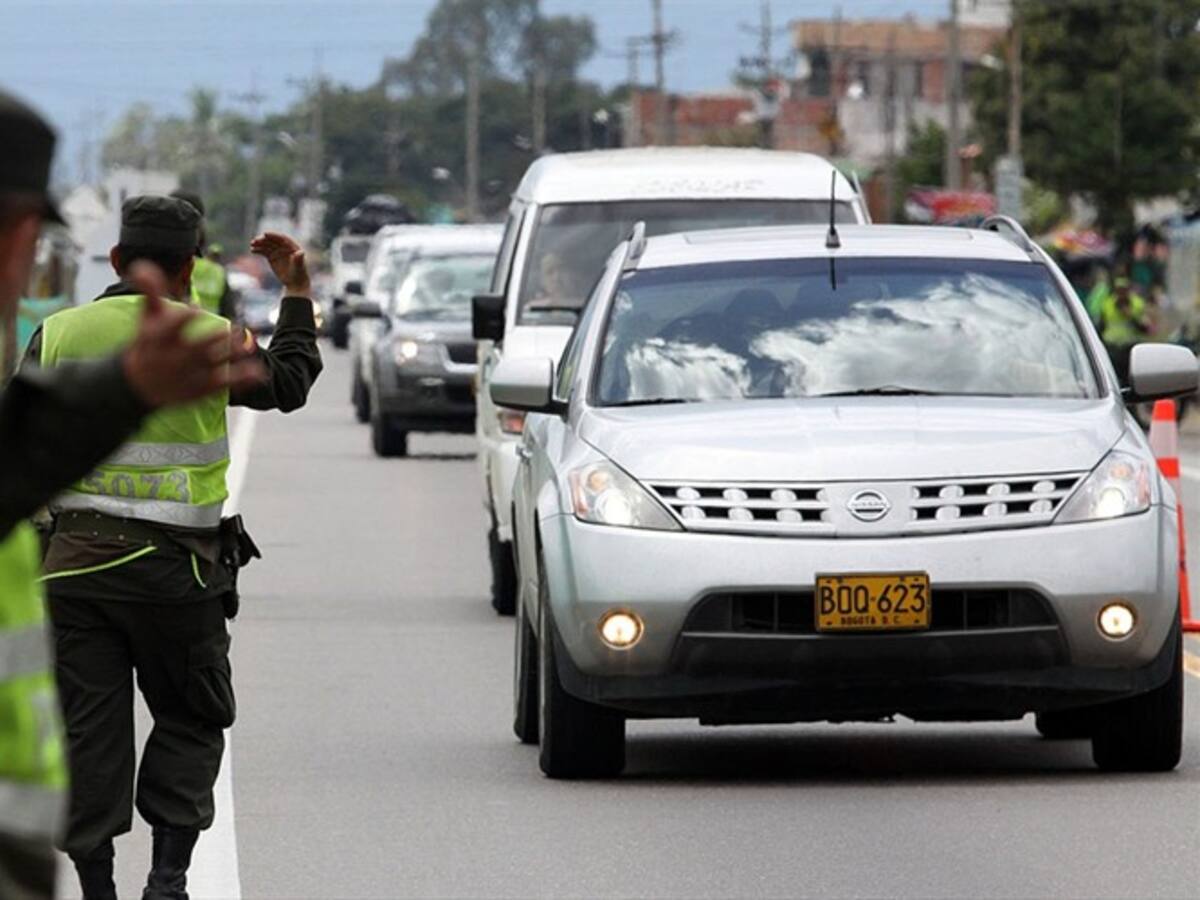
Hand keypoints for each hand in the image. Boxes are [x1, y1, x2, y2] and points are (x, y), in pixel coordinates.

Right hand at [121, 261, 265, 408]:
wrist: (139, 386)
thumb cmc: (147, 345)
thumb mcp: (145, 318)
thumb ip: (150, 291)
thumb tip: (142, 264)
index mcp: (160, 338)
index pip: (178, 323)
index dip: (190, 314)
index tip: (196, 309)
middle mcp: (176, 356)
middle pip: (202, 344)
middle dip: (218, 335)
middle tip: (230, 328)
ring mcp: (191, 373)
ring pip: (217, 362)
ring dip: (235, 352)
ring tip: (247, 344)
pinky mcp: (202, 388)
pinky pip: (226, 382)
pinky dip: (244, 377)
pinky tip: (259, 371)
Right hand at [251, 232, 309, 295]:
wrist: (295, 282)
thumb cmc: (299, 274)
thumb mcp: (299, 266)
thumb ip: (299, 259)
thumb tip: (301, 252)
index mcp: (292, 246)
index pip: (282, 238)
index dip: (273, 235)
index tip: (265, 234)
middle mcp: (284, 247)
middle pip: (272, 240)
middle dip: (264, 239)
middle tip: (255, 240)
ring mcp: (277, 251)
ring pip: (267, 245)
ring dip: (259, 244)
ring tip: (252, 244)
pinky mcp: (272, 256)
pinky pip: (264, 251)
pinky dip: (258, 250)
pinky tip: (252, 250)